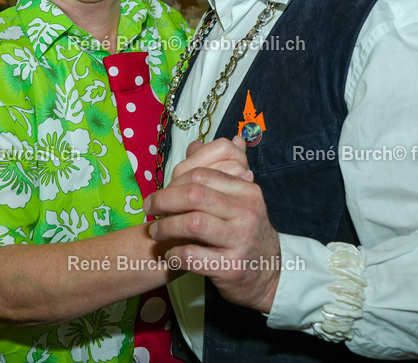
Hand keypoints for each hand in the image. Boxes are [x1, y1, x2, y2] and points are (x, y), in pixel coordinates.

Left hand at [144, 138, 279, 313]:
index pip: (202, 174)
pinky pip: (192, 255)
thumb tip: (195, 144)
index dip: (173, 182)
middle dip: (163, 200)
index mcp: (247, 190)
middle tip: (149, 209)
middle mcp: (247, 212)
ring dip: (166, 226)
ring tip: (156, 233)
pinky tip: (170, 254)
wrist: (269, 274)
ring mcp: (241, 239)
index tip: (160, 194)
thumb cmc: (244, 232)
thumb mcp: (238, 199)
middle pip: (194, 194)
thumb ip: (216, 171)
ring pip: (192, 222)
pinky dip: (174, 253)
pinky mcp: (231, 267)